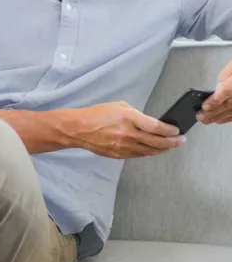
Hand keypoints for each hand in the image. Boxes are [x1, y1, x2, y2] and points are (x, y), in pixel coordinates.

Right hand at [59, 101, 185, 159]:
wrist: (79, 129)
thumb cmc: (97, 114)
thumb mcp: (119, 106)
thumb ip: (136, 114)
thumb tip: (150, 123)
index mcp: (129, 118)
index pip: (156, 127)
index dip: (170, 131)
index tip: (177, 131)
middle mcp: (128, 134)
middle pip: (157, 142)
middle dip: (172, 142)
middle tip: (181, 141)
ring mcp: (124, 146)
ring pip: (150, 151)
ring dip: (162, 149)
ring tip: (170, 146)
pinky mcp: (119, 154)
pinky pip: (139, 155)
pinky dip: (149, 152)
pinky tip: (154, 150)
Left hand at [197, 61, 231, 124]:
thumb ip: (224, 78)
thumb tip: (216, 90)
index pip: (228, 91)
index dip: (215, 100)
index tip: (204, 106)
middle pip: (230, 104)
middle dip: (213, 112)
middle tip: (200, 116)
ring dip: (219, 117)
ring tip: (206, 120)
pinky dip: (228, 118)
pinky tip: (219, 120)